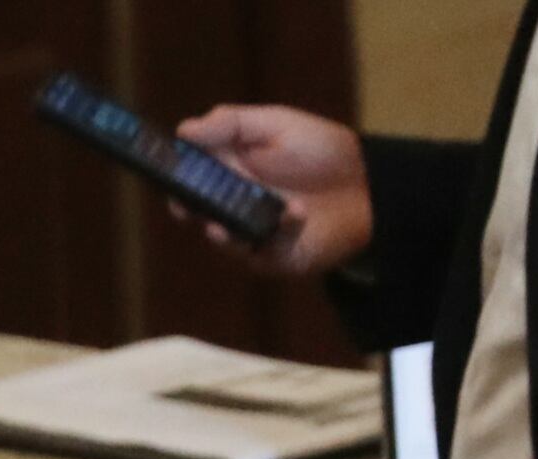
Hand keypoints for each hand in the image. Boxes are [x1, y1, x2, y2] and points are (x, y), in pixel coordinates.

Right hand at [173, 104, 373, 275]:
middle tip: (190, 206)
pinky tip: (296, 216)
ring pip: (221, 236)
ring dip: (224, 229)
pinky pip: (260, 252)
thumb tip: (184, 129)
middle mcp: (232, 203)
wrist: (369, 186)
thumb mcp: (278, 125)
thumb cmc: (323, 151)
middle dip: (190, 209)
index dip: (174, 180)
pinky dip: (276, 233)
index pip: (189, 177)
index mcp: (228, 170)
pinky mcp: (270, 256)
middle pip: (196, 210)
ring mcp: (249, 232)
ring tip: (227, 225)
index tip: (168, 179)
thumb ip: (232, 124)